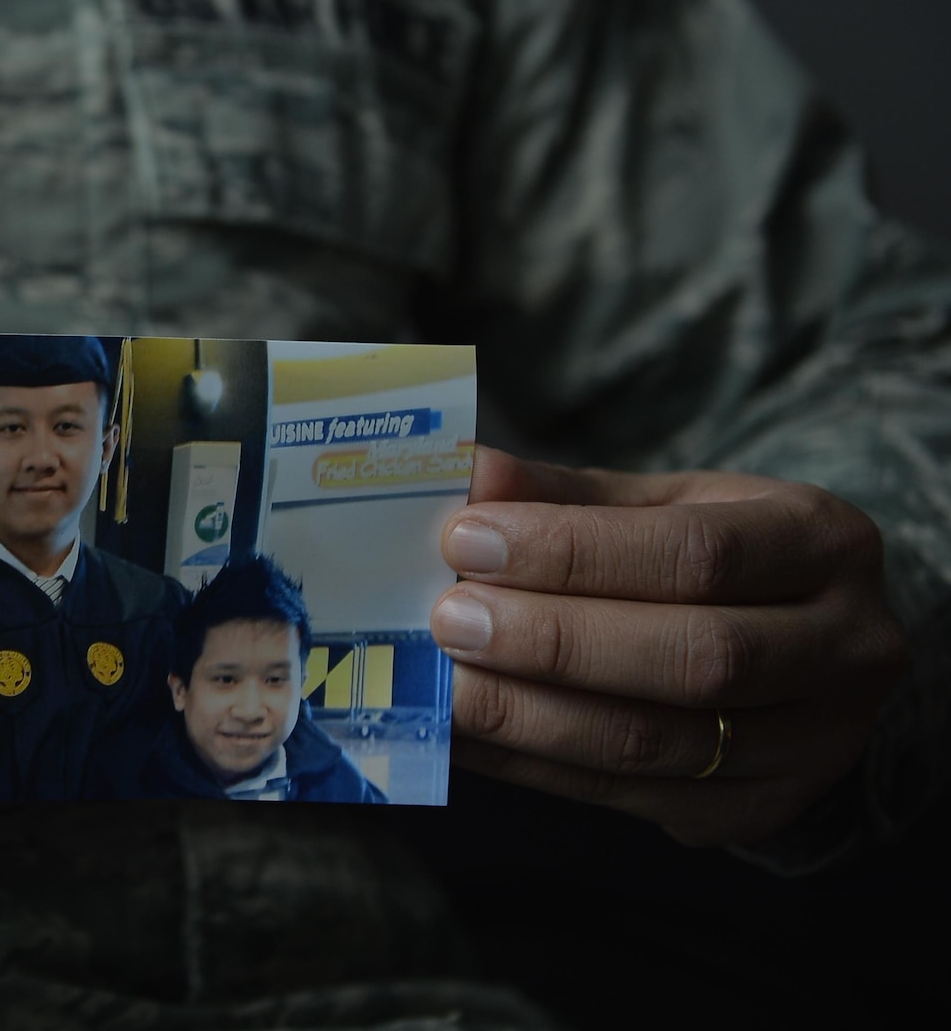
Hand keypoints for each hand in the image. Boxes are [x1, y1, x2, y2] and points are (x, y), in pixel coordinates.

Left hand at [432, 447, 904, 845]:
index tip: (468, 539)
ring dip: (530, 717)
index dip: (575, 551)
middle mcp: (845, 648)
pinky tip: (462, 736)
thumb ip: (569, 495)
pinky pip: (628, 795)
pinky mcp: (760, 811)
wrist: (801, 654)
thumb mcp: (665, 506)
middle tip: (449, 620)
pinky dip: (530, 765)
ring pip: (658, 742)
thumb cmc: (717, 560)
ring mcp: (815, 744)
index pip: (697, 552)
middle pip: (692, 658)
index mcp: (823, 543)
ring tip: (440, 686)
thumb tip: (471, 474)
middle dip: (553, 642)